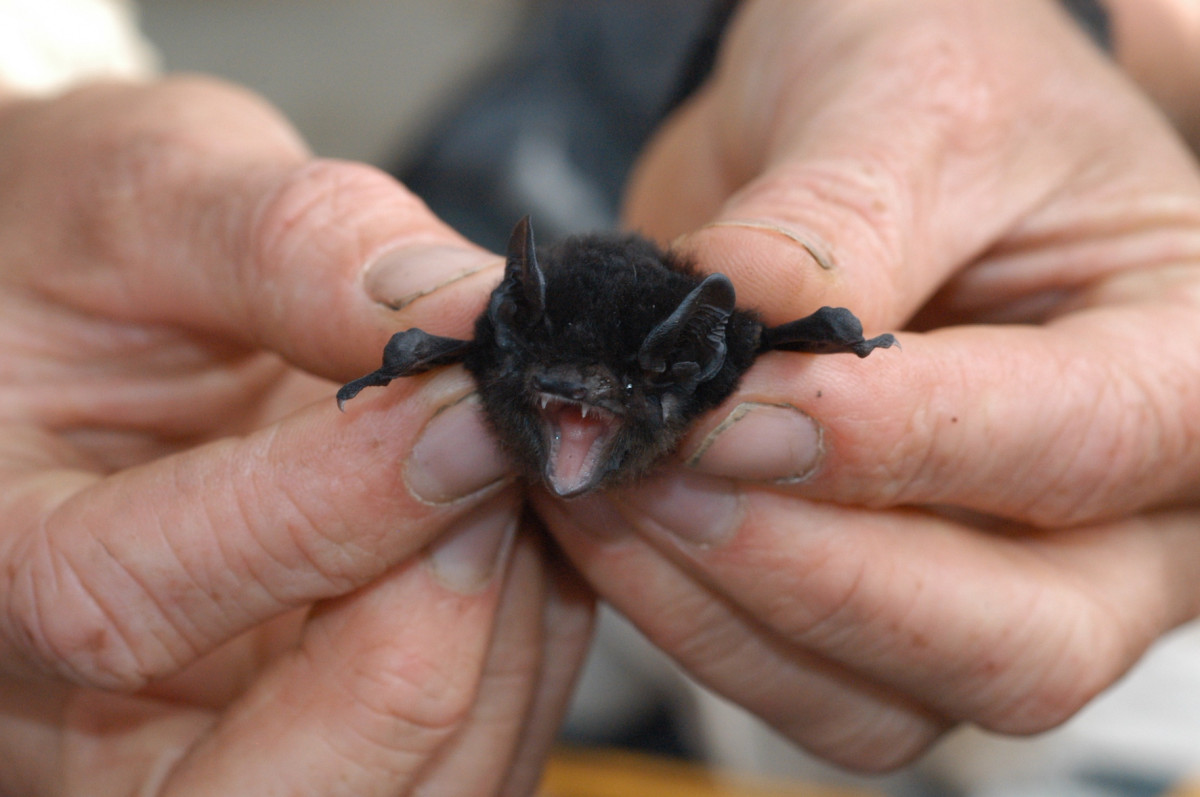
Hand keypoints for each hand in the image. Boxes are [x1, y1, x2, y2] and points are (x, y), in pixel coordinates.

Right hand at [0, 79, 590, 793]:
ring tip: (516, 477)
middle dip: (428, 651)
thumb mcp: (158, 192)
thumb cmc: (100, 249)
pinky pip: (467, 761)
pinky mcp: (327, 738)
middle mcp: (84, 709)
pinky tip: (521, 529)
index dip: (329, 512)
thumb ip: (294, 245)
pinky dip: (533, 656)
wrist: (118, 312)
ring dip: (507, 647)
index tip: (469, 405)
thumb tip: (471, 315)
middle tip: (506, 474)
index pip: (124, 606)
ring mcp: (212, 739)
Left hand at [539, 0, 1199, 769]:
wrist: (857, 122)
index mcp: (1187, 358)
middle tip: (647, 473)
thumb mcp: (904, 103)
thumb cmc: (930, 84)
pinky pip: (804, 686)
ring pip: (892, 699)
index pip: (1082, 442)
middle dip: (808, 574)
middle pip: (1016, 640)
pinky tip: (611, 526)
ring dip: (722, 611)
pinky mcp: (887, 612)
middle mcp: (1127, 510)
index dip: (896, 443)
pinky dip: (693, 626)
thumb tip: (727, 337)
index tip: (725, 407)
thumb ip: (832, 229)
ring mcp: (1006, 582)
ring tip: (600, 488)